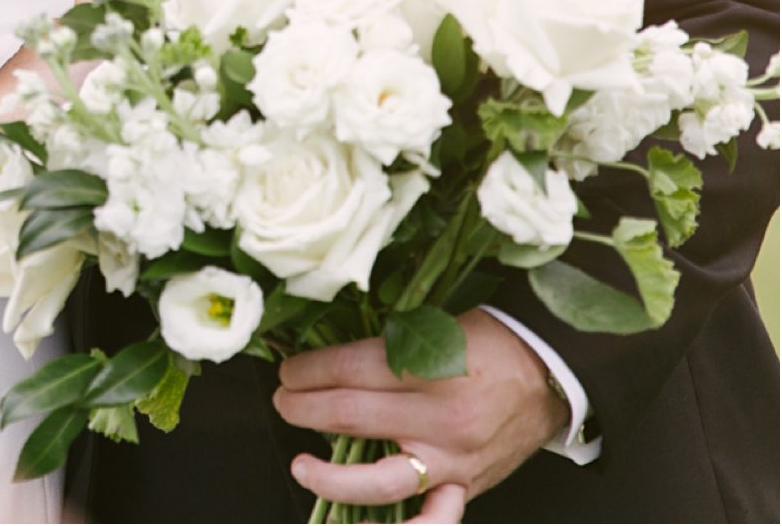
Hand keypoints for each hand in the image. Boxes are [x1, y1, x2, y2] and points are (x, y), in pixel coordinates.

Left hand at [273, 308, 568, 522]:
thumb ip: (382, 349)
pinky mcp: (465, 485)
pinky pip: (431, 518)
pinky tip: (360, 525)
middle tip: (284, 400)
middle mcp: (440, 418)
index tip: (288, 370)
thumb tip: (323, 361)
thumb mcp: (433, 328)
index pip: (347, 371)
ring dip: (329, 476)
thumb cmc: (488, 344)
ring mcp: (453, 459)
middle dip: (302, 407)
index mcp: (430, 368)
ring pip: (379, 481)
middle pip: (350, 416)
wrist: (550, 372)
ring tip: (302, 465)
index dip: (306, 370)